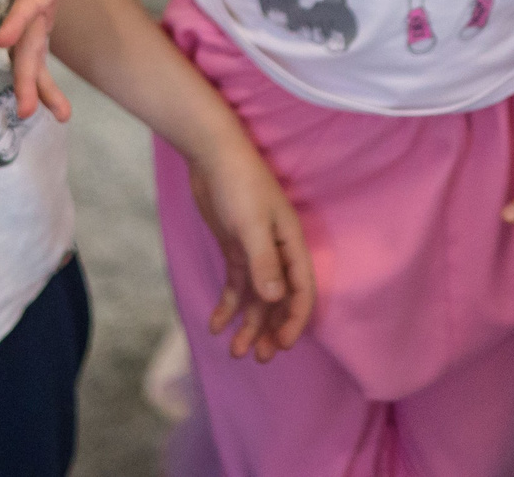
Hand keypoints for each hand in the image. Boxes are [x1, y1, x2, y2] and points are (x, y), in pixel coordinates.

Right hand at [0, 0, 115, 122]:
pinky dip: (42, 72)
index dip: (18, 18)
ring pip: (30, 49)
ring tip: (60, 115)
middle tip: (28, 112)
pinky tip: (51, 99)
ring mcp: (36, 4)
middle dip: (26, 75)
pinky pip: (36, 45)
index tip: (1, 41)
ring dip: (38, 82)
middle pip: (26, 39)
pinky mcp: (41, 9)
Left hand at [187, 135, 314, 360]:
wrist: (212, 155)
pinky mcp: (235, 249)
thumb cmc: (239, 183)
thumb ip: (263, 262)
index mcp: (291, 244)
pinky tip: (215, 325)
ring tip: (237, 352)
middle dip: (271, 330)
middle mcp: (278, 252)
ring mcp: (256, 251)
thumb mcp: (251, 224)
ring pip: (257, 298)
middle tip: (258, 357)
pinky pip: (236, 285)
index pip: (301, 290)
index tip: (281, 346)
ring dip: (249, 324)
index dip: (294, 320)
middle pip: (280, 300)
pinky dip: (228, 306)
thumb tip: (276, 299)